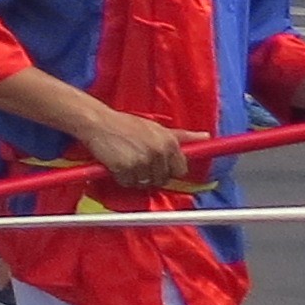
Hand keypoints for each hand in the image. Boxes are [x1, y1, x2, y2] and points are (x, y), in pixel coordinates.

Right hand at [75, 108, 191, 190]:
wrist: (97, 122)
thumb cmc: (125, 124)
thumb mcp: (156, 127)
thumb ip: (182, 135)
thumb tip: (206, 136)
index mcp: (169, 142)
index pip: (180, 169)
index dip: (169, 170)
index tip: (160, 167)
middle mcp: (158, 152)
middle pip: (162, 179)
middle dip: (152, 174)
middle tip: (138, 161)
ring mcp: (142, 161)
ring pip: (145, 183)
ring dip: (136, 177)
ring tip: (127, 161)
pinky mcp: (125, 169)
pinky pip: (128, 183)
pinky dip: (122, 178)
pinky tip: (117, 165)